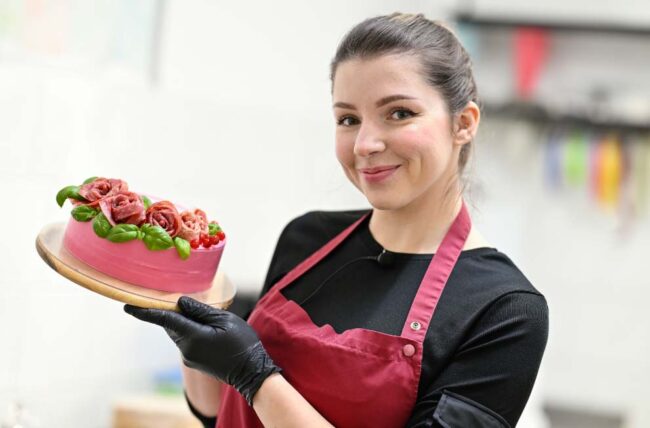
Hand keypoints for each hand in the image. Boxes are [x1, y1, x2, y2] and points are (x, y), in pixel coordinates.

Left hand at [124, 296, 280, 405]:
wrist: (251, 371)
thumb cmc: (242, 343)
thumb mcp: (225, 320)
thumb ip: (201, 311)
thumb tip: (181, 302)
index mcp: (193, 337)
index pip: (165, 320)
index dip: (145, 312)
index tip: (127, 306)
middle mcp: (186, 349)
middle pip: (170, 325)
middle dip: (168, 312)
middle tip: (166, 297)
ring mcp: (188, 357)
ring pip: (177, 332)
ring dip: (180, 320)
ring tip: (192, 310)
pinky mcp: (193, 361)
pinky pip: (184, 340)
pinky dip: (187, 329)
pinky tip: (200, 324)